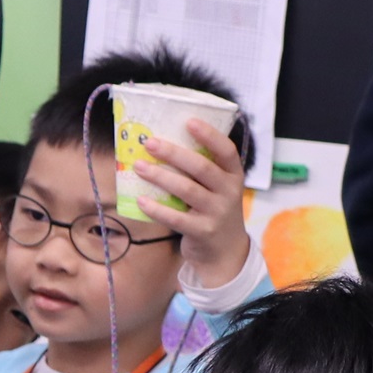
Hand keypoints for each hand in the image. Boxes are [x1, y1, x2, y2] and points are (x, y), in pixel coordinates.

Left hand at [127, 118, 250, 282]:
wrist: (226, 251)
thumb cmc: (214, 208)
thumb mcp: (219, 187)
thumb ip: (202, 168)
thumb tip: (162, 141)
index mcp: (234, 175)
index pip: (226, 151)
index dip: (209, 135)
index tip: (189, 121)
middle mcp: (229, 192)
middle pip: (201, 167)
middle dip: (173, 153)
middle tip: (149, 142)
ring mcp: (217, 213)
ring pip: (186, 190)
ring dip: (160, 176)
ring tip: (138, 166)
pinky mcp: (203, 232)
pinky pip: (176, 218)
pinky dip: (157, 209)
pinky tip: (140, 200)